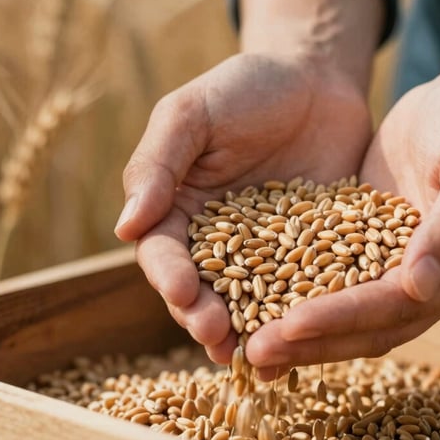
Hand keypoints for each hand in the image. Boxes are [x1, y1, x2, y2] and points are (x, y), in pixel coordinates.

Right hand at [115, 53, 371, 362]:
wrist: (314, 80)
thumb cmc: (245, 89)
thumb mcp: (192, 113)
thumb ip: (157, 164)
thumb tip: (125, 228)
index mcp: (177, 209)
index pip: (163, 253)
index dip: (169, 276)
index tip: (184, 293)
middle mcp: (216, 241)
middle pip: (202, 291)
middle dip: (205, 318)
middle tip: (219, 339)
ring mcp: (265, 253)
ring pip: (251, 303)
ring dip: (250, 333)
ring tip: (260, 359)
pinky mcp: (310, 255)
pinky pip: (304, 290)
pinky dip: (302, 316)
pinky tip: (310, 338)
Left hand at [245, 69, 439, 378]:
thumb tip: (419, 288)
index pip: (396, 306)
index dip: (342, 317)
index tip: (288, 327)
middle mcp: (438, 282)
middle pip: (369, 326)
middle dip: (311, 342)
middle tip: (252, 355)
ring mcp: (405, 268)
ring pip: (349, 314)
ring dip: (302, 334)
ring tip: (246, 348)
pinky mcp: (376, 247)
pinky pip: (336, 280)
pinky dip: (302, 297)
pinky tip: (259, 304)